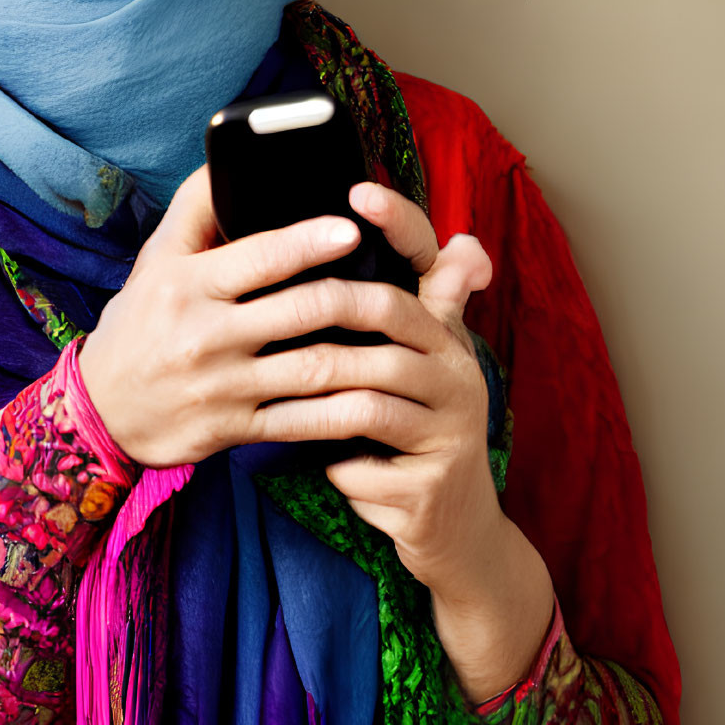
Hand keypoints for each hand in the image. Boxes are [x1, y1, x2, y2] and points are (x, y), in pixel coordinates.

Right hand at [78, 164, 410, 468]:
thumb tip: (228, 156)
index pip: (260, 256)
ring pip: (311, 370)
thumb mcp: (156, 260)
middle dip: (355, 298)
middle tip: (396, 287)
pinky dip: (343, 411)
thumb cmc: (140, 322)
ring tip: (400, 339)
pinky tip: (375, 396)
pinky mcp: (233, 430)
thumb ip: (195, 208)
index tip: (352, 229)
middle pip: (299, 311)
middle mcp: (204, 334)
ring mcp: (222, 387)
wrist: (102, 410)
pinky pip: (301, 422)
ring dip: (363, 357)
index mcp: (187, 285)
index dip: (310, 241)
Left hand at [324, 181, 553, 700]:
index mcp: (445, 335)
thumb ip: (401, 304)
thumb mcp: (411, 368)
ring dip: (313, 399)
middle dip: (332, 305)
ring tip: (264, 393)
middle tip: (272, 306)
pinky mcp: (434, 486)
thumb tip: (397, 229)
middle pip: (395, 318)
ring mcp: (453, 430)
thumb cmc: (411, 437)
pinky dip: (333, 465)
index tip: (356, 190)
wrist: (455, 534)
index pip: (431, 262)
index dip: (399, 223)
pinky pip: (366, 465)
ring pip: (371, 397)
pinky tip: (310, 467)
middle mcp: (459, 371)